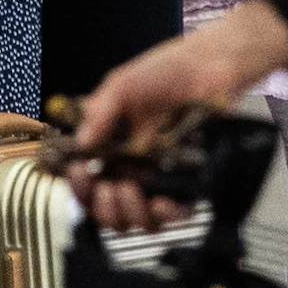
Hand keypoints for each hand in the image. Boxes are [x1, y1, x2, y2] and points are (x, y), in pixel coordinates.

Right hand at [67, 3, 287, 232]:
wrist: (208, 67)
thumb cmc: (163, 71)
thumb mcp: (121, 85)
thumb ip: (99, 113)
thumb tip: (80, 145)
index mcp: (107, 146)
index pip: (84, 182)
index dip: (79, 186)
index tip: (82, 173)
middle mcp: (128, 167)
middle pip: (106, 211)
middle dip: (103, 206)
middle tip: (111, 186)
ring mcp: (155, 178)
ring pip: (135, 220)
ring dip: (129, 213)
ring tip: (132, 189)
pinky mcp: (184, 184)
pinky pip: (172, 216)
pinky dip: (164, 216)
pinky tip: (161, 201)